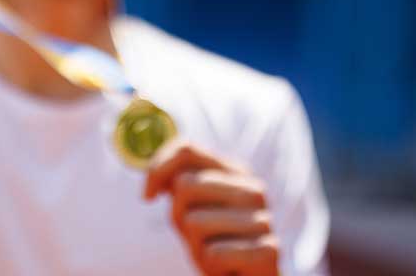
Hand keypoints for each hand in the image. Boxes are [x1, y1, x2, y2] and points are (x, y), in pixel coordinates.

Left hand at [144, 140, 278, 275]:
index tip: (148, 196)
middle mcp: (252, 191)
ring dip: (195, 245)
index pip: (186, 151)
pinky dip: (211, 265)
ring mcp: (263, 220)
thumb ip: (177, 182)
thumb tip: (154, 169)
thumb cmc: (216, 243)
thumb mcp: (192, 208)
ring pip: (194, 222)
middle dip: (178, 215)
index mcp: (235, 173)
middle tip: (197, 236)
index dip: (157, 169)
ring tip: (214, 253)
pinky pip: (213, 254)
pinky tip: (226, 269)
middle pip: (185, 185)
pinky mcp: (268, 251)